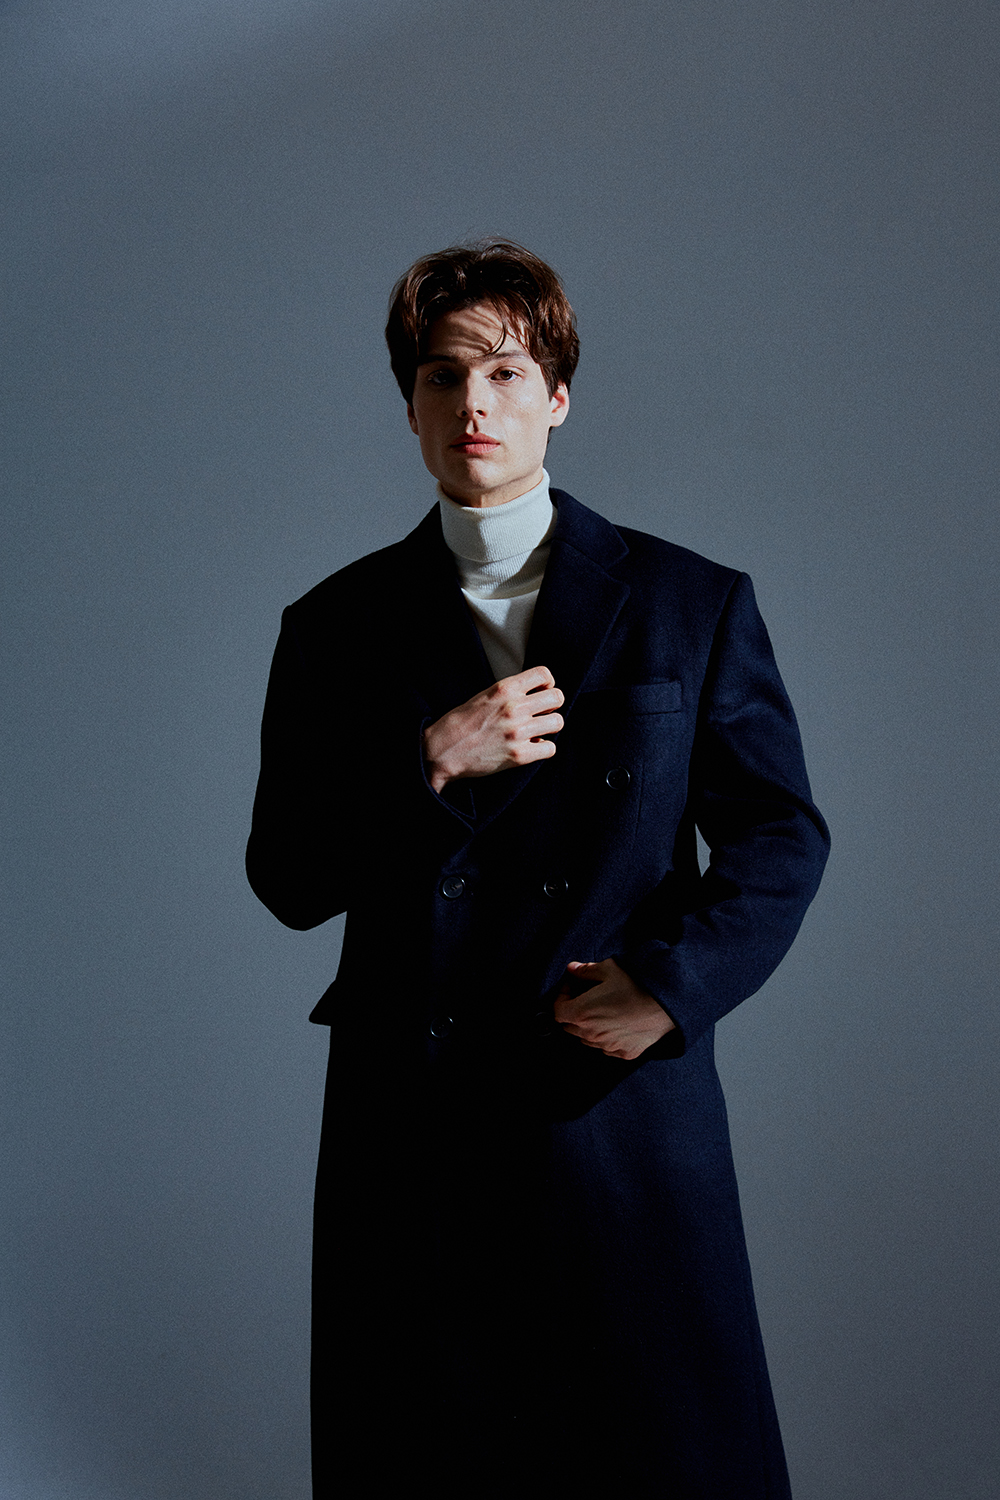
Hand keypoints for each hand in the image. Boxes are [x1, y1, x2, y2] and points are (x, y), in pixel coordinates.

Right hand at [423, 666, 563, 792]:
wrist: (442, 751)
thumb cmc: (461, 723)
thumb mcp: (484, 695)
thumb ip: (510, 692)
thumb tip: (536, 693)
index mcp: (504, 689)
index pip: (544, 674)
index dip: (547, 684)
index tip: (541, 693)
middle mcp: (514, 707)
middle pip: (557, 697)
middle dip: (551, 705)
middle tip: (541, 713)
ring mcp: (518, 732)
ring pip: (558, 722)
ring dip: (549, 727)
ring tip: (536, 731)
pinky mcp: (519, 755)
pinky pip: (550, 748)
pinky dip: (543, 748)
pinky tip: (531, 746)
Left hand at [553, 958, 675, 1060]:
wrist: (668, 1003)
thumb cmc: (637, 984)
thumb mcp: (609, 969)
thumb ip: (586, 971)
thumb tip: (573, 969)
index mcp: (582, 1013)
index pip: (558, 1011)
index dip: (562, 997)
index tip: (572, 987)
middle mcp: (592, 1034)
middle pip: (570, 1026)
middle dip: (573, 1011)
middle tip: (586, 996)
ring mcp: (608, 1046)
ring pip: (587, 1039)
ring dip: (589, 1026)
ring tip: (604, 1009)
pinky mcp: (624, 1053)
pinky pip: (607, 1047)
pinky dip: (606, 1037)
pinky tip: (618, 1022)